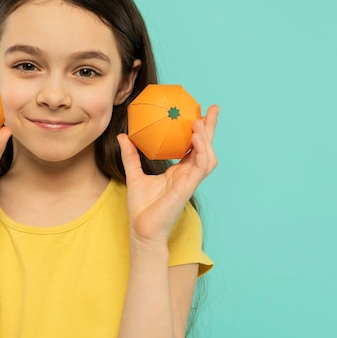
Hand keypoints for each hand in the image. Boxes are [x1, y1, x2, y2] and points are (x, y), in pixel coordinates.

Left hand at [117, 105, 218, 246]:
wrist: (142, 229)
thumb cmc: (141, 207)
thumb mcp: (134, 174)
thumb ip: (131, 155)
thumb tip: (123, 135)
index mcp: (179, 172)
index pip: (193, 147)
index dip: (198, 130)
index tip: (199, 111)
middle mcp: (188, 175)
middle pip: (205, 148)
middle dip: (211, 128)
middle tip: (213, 108)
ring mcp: (190, 181)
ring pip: (208, 156)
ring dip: (207, 138)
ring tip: (199, 122)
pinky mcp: (189, 188)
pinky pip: (201, 167)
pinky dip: (201, 151)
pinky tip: (196, 138)